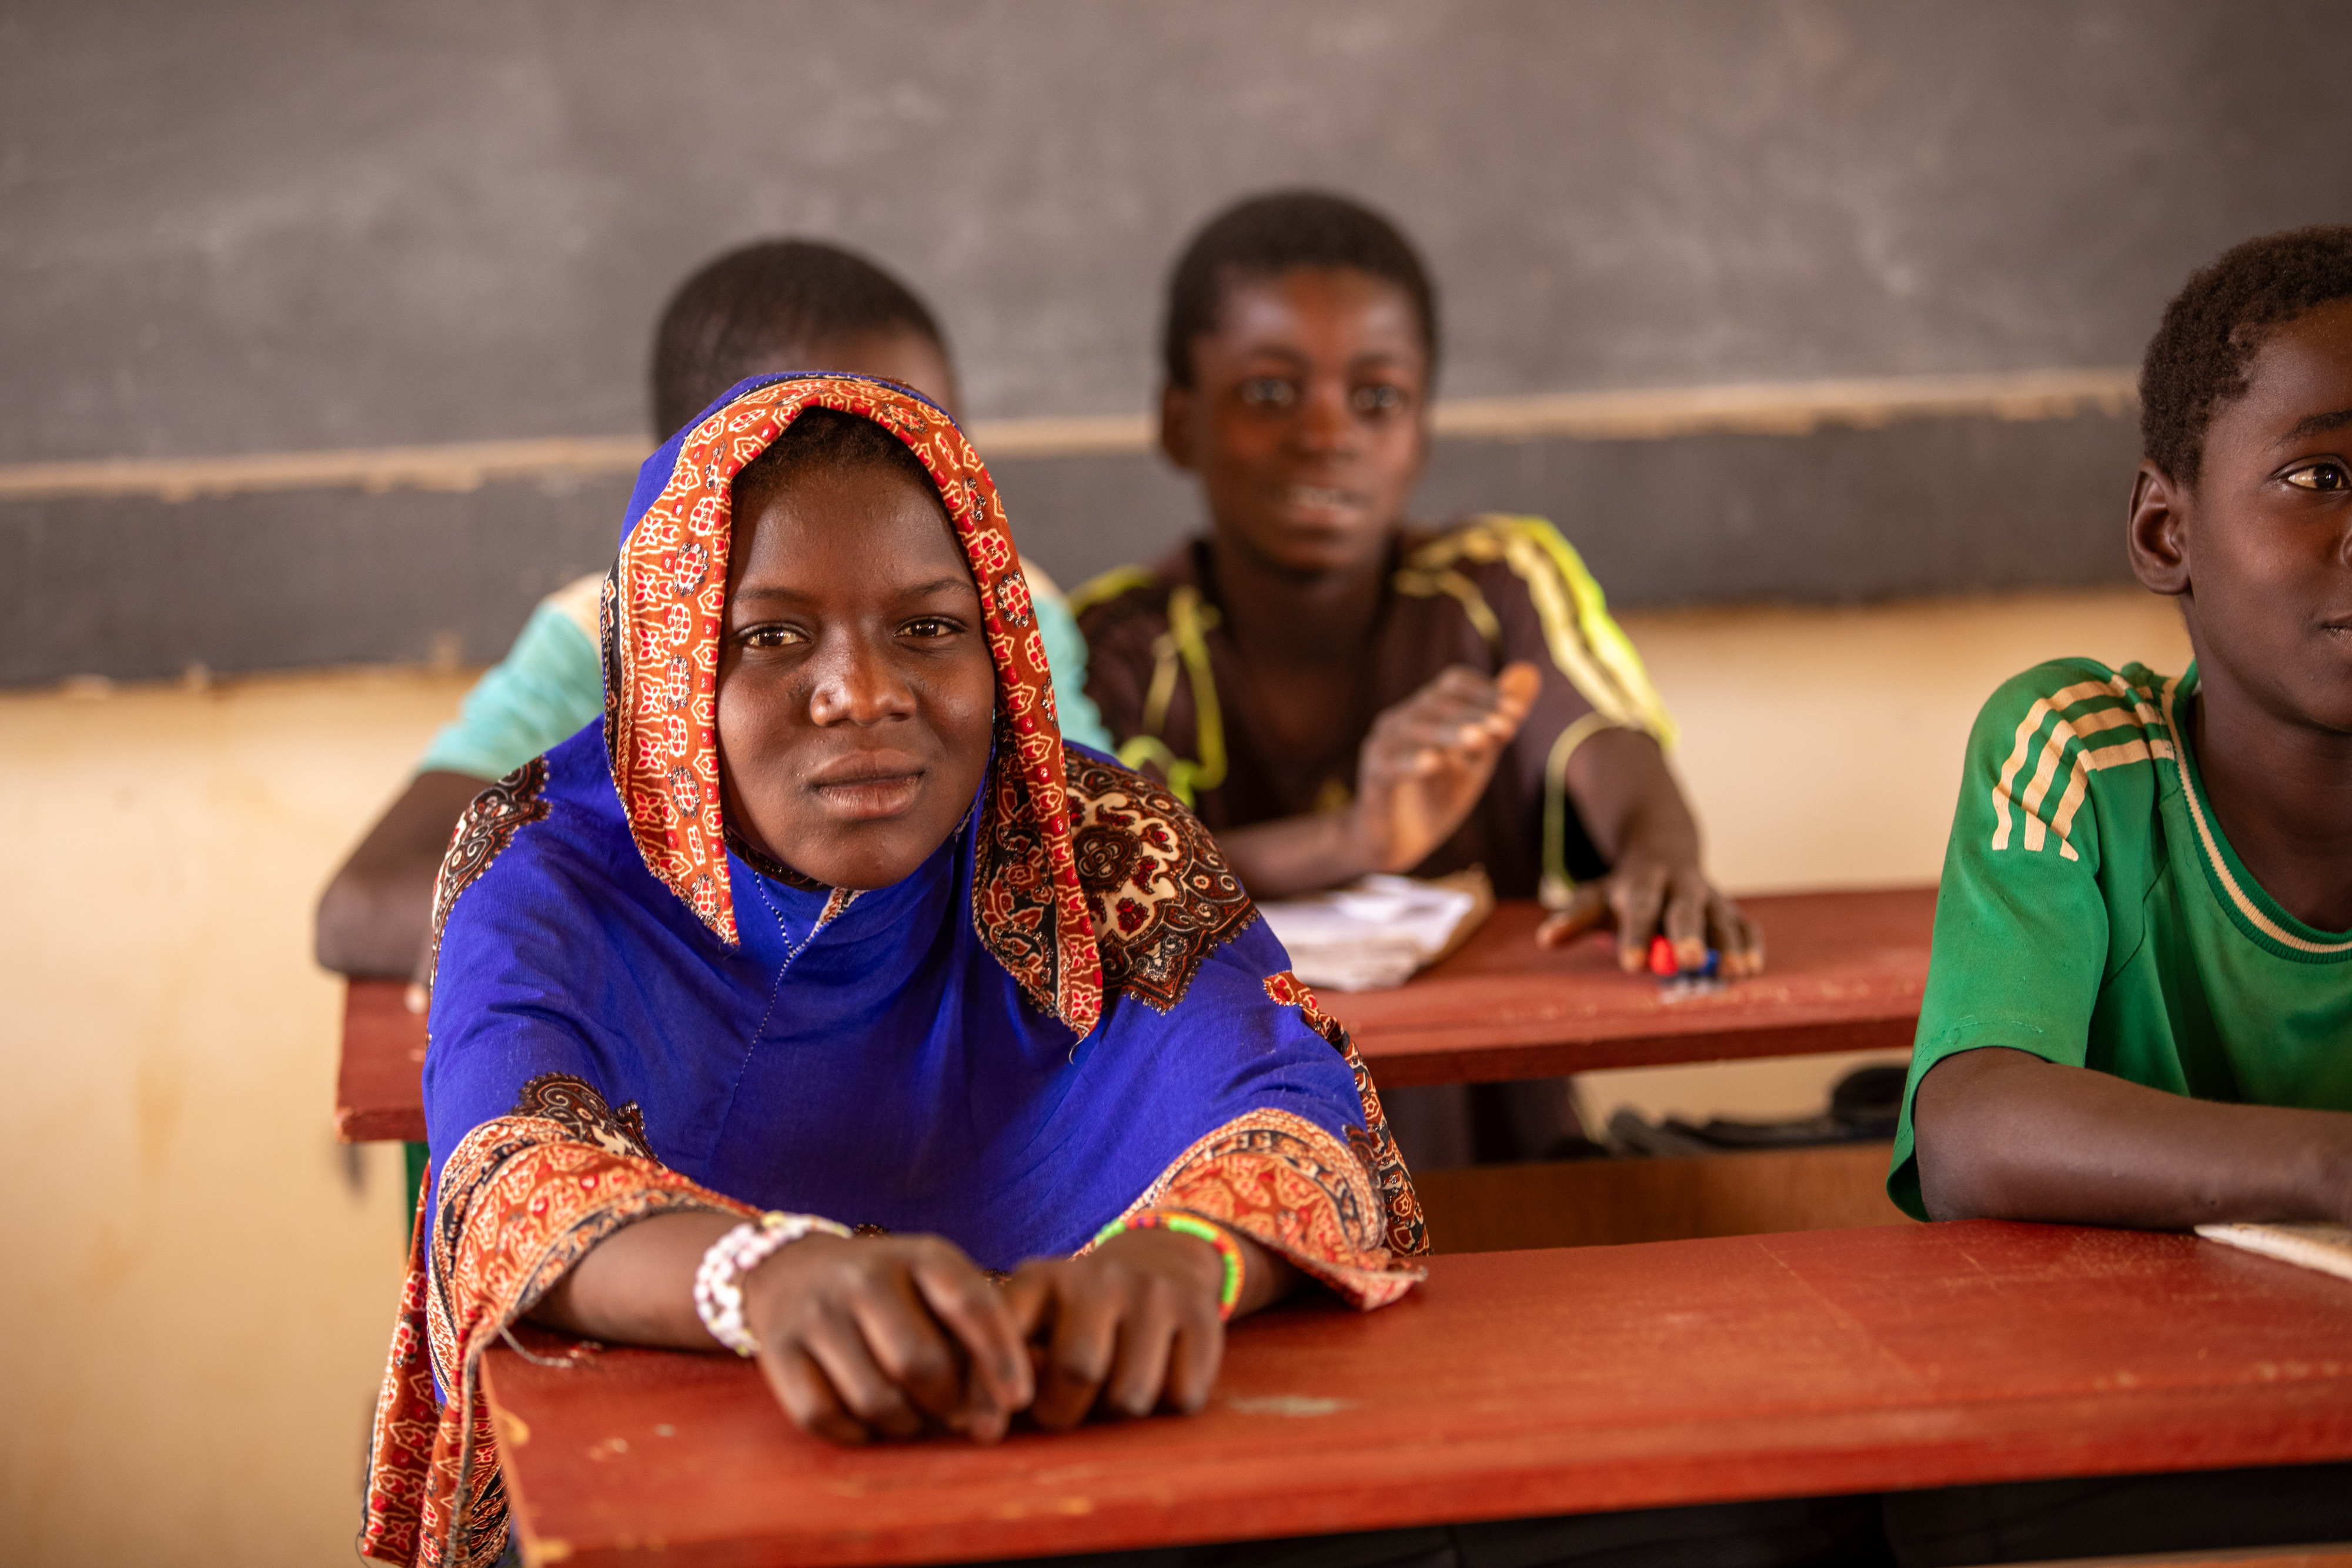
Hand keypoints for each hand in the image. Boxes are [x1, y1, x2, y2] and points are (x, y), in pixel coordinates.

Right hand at [740, 1233, 1032, 1444]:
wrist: (791, 1271)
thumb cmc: (892, 1293)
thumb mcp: (937, 1285)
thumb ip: (977, 1331)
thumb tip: (1005, 1406)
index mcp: (921, 1255)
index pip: (971, 1304)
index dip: (1001, 1356)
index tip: (1019, 1401)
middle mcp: (865, 1276)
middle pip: (921, 1364)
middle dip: (949, 1405)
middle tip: (955, 1416)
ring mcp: (817, 1312)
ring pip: (876, 1400)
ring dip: (905, 1425)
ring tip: (914, 1417)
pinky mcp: (779, 1350)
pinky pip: (823, 1416)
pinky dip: (854, 1433)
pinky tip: (867, 1421)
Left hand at [1000, 1227, 1229, 1429]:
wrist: (1164, 1262)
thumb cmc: (1079, 1316)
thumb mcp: (1033, 1319)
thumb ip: (1003, 1364)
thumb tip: (981, 1425)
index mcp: (1040, 1279)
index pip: (1004, 1334)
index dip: (989, 1388)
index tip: (985, 1431)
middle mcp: (1099, 1277)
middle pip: (1077, 1370)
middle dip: (1063, 1412)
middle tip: (1062, 1412)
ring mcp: (1153, 1293)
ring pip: (1130, 1395)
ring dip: (1118, 1413)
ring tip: (1111, 1391)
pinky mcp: (1200, 1315)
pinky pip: (1182, 1395)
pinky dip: (1168, 1405)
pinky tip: (1160, 1376)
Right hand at [1349, 662, 1540, 873]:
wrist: (1399, 842)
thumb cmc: (1438, 794)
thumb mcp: (1478, 757)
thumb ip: (1500, 720)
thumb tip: (1530, 671)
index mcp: (1426, 710)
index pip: (1453, 684)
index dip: (1485, 693)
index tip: (1517, 713)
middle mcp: (1401, 720)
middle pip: (1436, 703)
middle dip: (1474, 714)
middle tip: (1506, 727)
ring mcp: (1382, 747)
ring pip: (1414, 730)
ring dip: (1449, 733)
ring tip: (1479, 741)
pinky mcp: (1373, 778)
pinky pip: (1389, 766)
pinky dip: (1411, 762)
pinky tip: (1434, 763)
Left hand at [1536, 848, 1763, 974]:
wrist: (1663, 851)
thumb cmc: (1623, 889)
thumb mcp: (1596, 897)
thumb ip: (1575, 918)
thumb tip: (1547, 939)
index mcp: (1643, 882)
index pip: (1638, 908)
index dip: (1634, 936)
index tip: (1630, 965)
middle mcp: (1681, 886)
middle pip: (1685, 910)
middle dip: (1688, 935)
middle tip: (1688, 961)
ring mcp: (1710, 897)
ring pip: (1722, 918)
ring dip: (1729, 944)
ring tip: (1734, 971)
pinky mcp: (1730, 910)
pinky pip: (1745, 925)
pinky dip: (1749, 944)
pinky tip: (1750, 967)